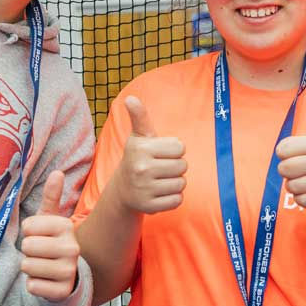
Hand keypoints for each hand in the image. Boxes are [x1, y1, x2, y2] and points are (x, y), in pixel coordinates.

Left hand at [19, 170, 80, 300]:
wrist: (67, 276)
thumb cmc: (52, 242)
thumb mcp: (50, 220)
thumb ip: (51, 197)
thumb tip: (57, 172)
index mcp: (66, 226)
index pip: (28, 227)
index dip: (28, 232)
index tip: (39, 236)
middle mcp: (72, 247)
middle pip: (27, 247)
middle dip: (28, 251)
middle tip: (40, 253)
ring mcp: (69, 270)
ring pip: (27, 266)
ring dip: (30, 268)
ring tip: (42, 266)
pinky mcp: (62, 290)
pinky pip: (32, 286)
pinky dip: (33, 285)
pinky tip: (44, 281)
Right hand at [114, 96, 186, 213]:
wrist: (123, 190)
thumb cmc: (137, 158)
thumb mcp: (138, 137)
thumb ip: (139, 117)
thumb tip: (130, 98)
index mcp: (140, 148)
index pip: (180, 148)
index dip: (175, 151)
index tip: (161, 154)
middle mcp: (140, 168)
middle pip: (183, 166)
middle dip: (176, 167)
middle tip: (161, 169)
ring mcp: (144, 189)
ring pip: (182, 184)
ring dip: (175, 183)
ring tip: (160, 181)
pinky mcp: (149, 207)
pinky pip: (177, 200)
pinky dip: (173, 198)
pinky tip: (160, 194)